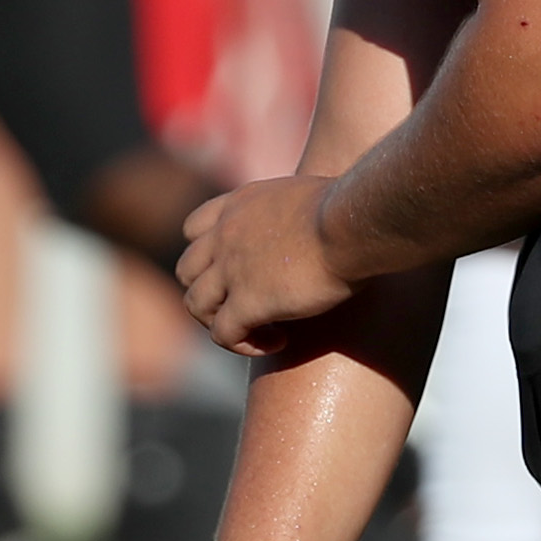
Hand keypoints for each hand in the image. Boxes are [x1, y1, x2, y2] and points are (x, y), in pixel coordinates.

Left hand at [177, 175, 356, 355]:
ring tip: (260, 332)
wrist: (353, 223)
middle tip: (246, 307)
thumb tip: (320, 223)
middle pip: (187, 271)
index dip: (207, 255)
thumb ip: (295, 212)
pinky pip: (224, 334)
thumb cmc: (351, 209)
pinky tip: (277, 343)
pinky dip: (244, 344)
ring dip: (222, 323)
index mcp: (240, 204)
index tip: (237, 272)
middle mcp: (226, 234)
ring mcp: (231, 268)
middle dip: (210, 293)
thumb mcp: (309, 196)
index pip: (194, 229)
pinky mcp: (247, 302)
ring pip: (196, 306)